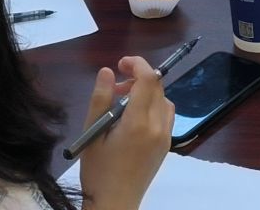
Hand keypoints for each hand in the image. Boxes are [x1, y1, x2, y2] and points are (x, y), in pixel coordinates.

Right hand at [79, 57, 172, 209]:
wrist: (115, 204)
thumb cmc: (98, 171)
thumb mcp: (92, 134)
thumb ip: (100, 100)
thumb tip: (107, 71)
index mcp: (138, 123)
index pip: (148, 79)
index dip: (137, 64)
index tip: (120, 64)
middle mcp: (157, 126)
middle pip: (157, 87)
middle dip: (139, 78)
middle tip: (116, 87)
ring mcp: (165, 137)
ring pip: (164, 100)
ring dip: (148, 92)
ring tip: (124, 103)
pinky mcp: (166, 145)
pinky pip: (166, 115)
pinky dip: (154, 106)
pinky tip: (135, 118)